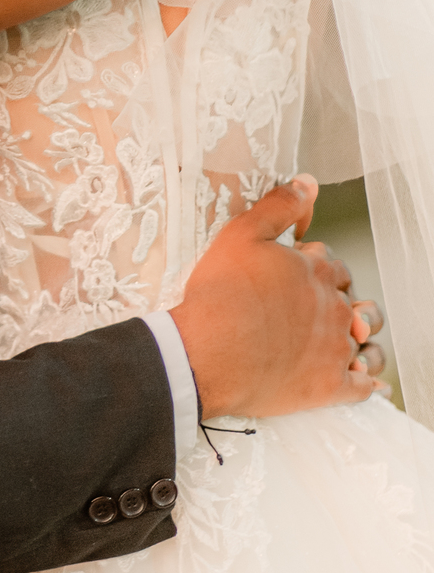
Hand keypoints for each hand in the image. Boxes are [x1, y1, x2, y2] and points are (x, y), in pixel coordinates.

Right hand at [171, 175, 381, 419]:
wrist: (206, 352)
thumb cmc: (220, 293)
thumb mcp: (242, 234)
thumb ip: (279, 206)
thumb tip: (308, 184)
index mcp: (315, 271)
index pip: (333, 265)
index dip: (316, 267)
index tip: (295, 276)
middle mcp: (333, 307)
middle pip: (350, 300)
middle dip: (337, 300)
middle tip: (313, 307)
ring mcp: (334, 350)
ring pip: (364, 342)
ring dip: (358, 339)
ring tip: (346, 340)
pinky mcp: (329, 387)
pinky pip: (363, 388)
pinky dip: (367, 383)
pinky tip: (365, 382)